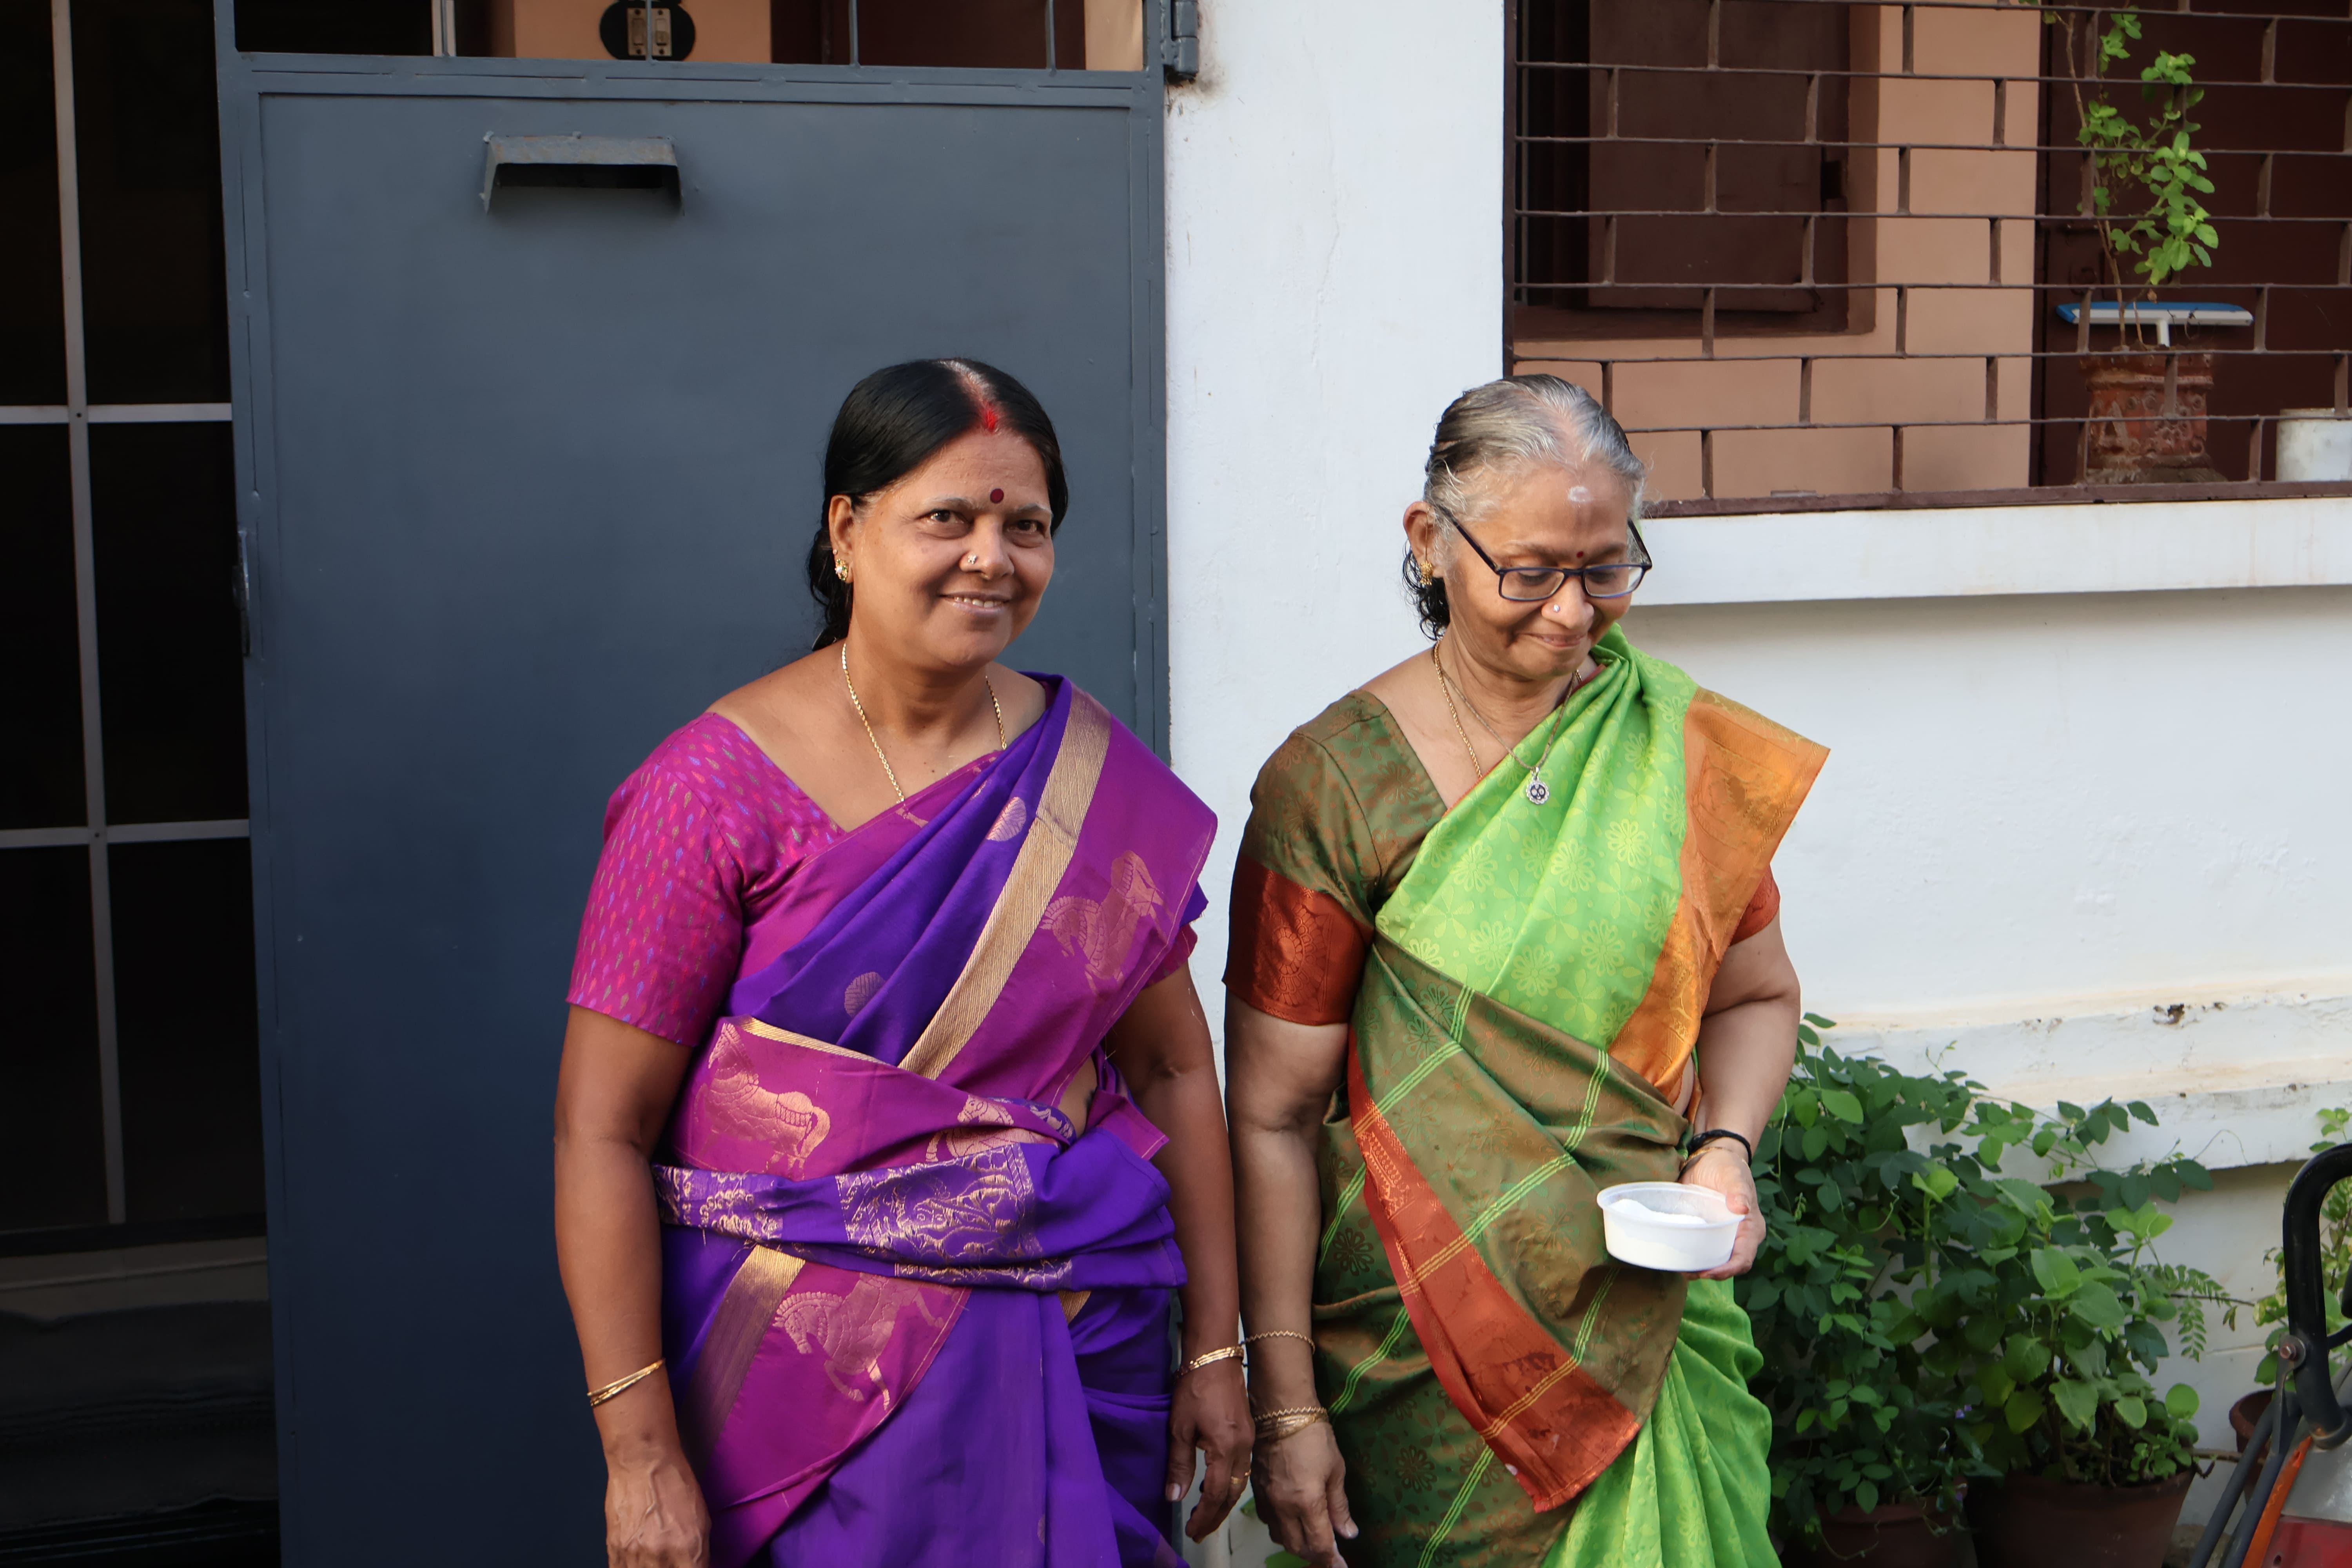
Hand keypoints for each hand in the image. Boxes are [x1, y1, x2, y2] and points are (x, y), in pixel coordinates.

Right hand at [603, 1440, 709, 1567]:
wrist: (643, 1461)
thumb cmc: (675, 1484)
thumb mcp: (702, 1519)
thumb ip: (699, 1553)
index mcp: (687, 1548)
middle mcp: (659, 1556)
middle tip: (672, 1561)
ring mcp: (633, 1555)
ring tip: (656, 1560)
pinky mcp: (614, 1550)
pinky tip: (639, 1562)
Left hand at [1166, 1358, 1253, 1541]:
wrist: (1215, 1356)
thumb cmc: (1195, 1388)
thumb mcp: (1179, 1427)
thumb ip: (1179, 1464)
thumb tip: (1175, 1496)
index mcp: (1226, 1447)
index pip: (1218, 1494)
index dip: (1205, 1516)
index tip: (1192, 1531)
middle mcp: (1243, 1447)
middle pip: (1233, 1493)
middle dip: (1216, 1515)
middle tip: (1199, 1531)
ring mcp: (1249, 1439)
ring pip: (1240, 1481)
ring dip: (1224, 1501)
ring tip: (1206, 1515)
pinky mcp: (1248, 1431)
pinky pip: (1241, 1467)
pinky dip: (1229, 1483)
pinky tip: (1214, 1485)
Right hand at [1252, 1416, 1355, 1566]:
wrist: (1280, 1411)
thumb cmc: (1314, 1436)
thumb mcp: (1335, 1469)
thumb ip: (1339, 1505)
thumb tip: (1348, 1533)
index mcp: (1307, 1502)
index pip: (1320, 1545)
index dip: (1332, 1560)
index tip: (1341, 1566)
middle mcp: (1284, 1507)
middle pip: (1298, 1547)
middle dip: (1315, 1555)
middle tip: (1330, 1552)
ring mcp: (1268, 1501)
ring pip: (1281, 1538)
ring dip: (1298, 1544)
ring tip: (1313, 1537)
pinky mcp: (1257, 1492)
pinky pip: (1269, 1523)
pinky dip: (1283, 1530)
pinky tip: (1293, 1521)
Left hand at [1679, 1143, 1763, 1279]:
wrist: (1710, 1159)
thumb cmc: (1726, 1166)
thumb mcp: (1732, 1174)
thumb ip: (1738, 1189)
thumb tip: (1741, 1207)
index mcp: (1751, 1228)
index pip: (1743, 1259)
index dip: (1727, 1270)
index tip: (1707, 1272)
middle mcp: (1739, 1237)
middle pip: (1728, 1265)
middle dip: (1711, 1274)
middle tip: (1688, 1272)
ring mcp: (1723, 1236)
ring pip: (1715, 1261)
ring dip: (1699, 1269)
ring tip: (1680, 1268)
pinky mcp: (1708, 1232)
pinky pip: (1704, 1250)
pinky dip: (1693, 1257)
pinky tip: (1678, 1257)